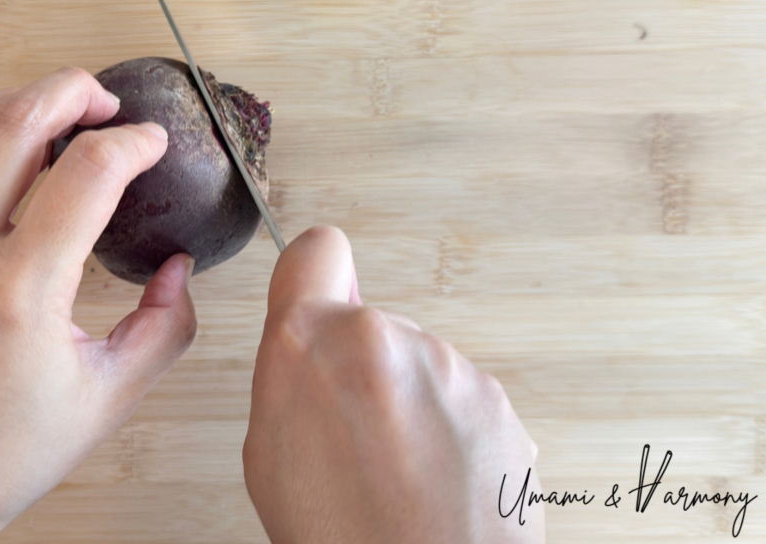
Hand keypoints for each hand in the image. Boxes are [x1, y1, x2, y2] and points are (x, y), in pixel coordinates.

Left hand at [0, 68, 196, 543]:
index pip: (87, 174)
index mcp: (20, 294)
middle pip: (16, 123)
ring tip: (55, 106)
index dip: (134, 143)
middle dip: (73, 91)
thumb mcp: (106, 401)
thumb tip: (179, 269)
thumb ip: (164, 328)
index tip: (155, 143)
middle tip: (108, 100)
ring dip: (14, 100)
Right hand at [242, 226, 543, 543]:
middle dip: (358, 365)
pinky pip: (457, 395)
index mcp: (310, 343)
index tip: (319, 297)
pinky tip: (433, 479)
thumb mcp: (269, 452)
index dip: (314, 276)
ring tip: (396, 471)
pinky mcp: (495, 397)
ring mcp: (447, 365)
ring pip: (413, 362)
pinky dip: (446, 427)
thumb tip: (312, 334)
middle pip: (365, 324)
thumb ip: (291, 372)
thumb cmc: (343, 538)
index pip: (315, 250)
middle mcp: (381, 339)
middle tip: (351, 435)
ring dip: (404, 400)